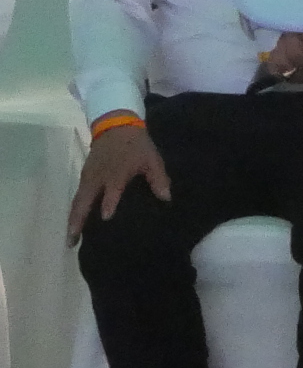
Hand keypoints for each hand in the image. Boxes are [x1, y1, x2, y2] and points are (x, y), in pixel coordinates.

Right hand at [68, 120, 169, 239]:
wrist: (115, 126)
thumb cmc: (136, 145)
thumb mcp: (152, 159)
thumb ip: (158, 179)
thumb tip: (166, 198)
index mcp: (116, 173)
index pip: (112, 190)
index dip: (109, 202)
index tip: (106, 217)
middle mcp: (98, 177)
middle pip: (84, 201)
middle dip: (78, 221)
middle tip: (74, 241)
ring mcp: (88, 177)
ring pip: (77, 201)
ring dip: (73, 219)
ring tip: (71, 239)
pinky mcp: (84, 176)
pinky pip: (77, 196)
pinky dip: (75, 210)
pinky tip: (75, 223)